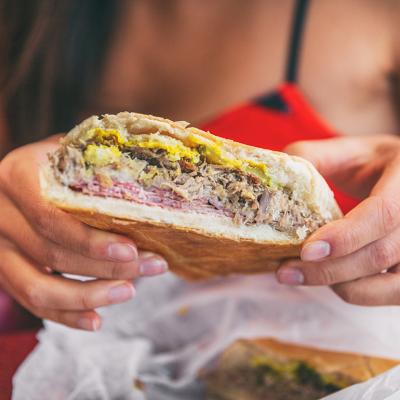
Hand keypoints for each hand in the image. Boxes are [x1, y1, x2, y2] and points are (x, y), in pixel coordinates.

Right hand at [0, 137, 167, 329]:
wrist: (27, 176)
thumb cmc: (61, 163)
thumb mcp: (75, 151)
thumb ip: (99, 163)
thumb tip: (154, 186)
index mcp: (17, 176)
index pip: (50, 217)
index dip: (91, 240)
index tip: (132, 250)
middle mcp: (0, 214)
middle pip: (53, 253)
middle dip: (107, 267)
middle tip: (152, 266)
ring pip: (37, 288)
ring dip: (88, 296)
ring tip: (129, 292)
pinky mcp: (5, 271)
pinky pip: (31, 302)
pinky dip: (65, 315)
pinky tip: (96, 320)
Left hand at [277, 134, 399, 305]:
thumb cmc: (371, 163)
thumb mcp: (345, 151)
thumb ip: (311, 159)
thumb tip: (275, 182)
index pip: (384, 213)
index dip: (346, 236)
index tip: (306, 251)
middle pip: (381, 253)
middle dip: (329, 269)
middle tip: (284, 272)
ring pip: (389, 284)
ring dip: (340, 285)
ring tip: (299, 276)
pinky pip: (392, 294)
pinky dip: (359, 293)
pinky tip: (330, 281)